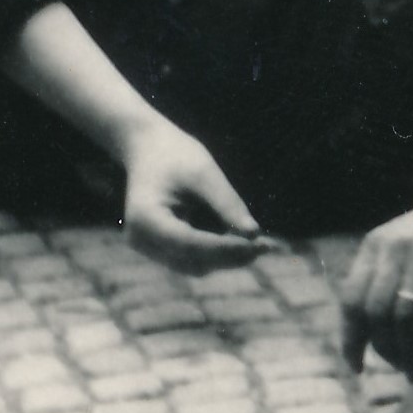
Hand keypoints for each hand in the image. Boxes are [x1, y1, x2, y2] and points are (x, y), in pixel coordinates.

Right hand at [119, 115, 265, 270]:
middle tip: (271, 246)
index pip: (190, 243)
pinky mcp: (159, 249)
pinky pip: (192, 259)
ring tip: (264, 245)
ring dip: (228, 257)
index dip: (226, 247)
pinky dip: (217, 252)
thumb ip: (227, 204)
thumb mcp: (204, 172)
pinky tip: (244, 242)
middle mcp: (141, 240)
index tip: (259, 244)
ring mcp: (147, 248)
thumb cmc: (176, 154)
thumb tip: (254, 234)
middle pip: (193, 259)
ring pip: (195, 264)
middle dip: (232, 255)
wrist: (148, 147)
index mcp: (145, 219)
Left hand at [340, 162, 412, 377]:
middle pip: (375, 312)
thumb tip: (370, 331)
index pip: (351, 298)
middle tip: (400, 368)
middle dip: (384, 349)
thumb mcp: (407, 242)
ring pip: (402, 316)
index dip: (350, 337)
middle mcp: (394, 246)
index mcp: (377, 243)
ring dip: (407, 352)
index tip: (355, 367)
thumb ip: (387, 275)